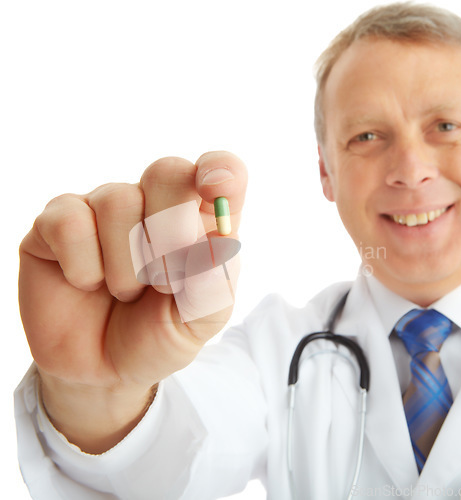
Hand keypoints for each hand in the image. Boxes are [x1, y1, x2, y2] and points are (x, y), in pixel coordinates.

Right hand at [18, 151, 246, 451]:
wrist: (102, 370)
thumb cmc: (157, 336)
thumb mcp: (197, 323)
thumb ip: (213, 287)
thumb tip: (221, 242)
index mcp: (199, 221)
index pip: (221, 170)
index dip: (221, 170)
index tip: (214, 191)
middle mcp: (153, 204)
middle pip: (167, 172)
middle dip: (169, 233)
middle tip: (164, 283)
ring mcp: (103, 209)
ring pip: (117, 200)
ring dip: (125, 264)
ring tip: (126, 292)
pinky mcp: (57, 222)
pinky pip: (69, 222)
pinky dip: (83, 265)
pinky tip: (86, 283)